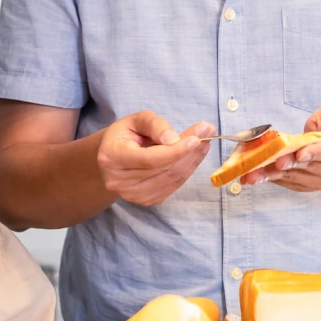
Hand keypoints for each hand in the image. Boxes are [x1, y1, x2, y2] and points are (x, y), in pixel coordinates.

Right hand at [96, 112, 215, 205]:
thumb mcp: (137, 120)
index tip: (197, 139)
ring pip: (171, 179)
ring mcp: (132, 194)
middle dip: (189, 152)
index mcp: (112, 157)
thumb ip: (155, 125)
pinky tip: (193, 157)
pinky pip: (172, 186)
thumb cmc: (126, 134)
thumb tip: (175, 139)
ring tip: (203, 143)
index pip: (149, 159)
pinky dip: (186, 171)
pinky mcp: (145, 200)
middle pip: (163, 169)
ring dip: (191, 161)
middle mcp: (119, 181)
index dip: (175, 151)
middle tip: (207, 134)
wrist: (113, 156)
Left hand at [240, 109, 320, 191]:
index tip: (300, 154)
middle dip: (286, 164)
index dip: (314, 153)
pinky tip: (254, 175)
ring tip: (251, 173)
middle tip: (267, 162)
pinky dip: (271, 178)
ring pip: (294, 177)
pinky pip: (288, 182)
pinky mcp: (308, 186)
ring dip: (271, 175)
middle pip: (308, 166)